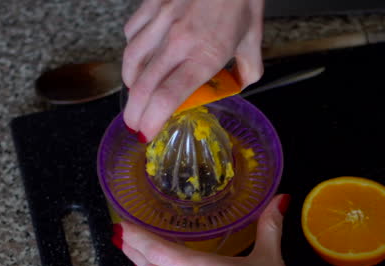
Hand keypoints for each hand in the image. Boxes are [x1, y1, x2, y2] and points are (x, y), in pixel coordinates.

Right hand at [121, 0, 264, 141]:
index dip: (151, 120)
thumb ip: (246, 70)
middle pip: (143, 86)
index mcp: (204, 55)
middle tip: (135, 125)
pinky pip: (132, 34)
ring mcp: (161, 21)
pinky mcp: (151, 5)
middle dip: (134, 113)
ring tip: (136, 95)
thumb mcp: (252, 40)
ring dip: (131, 85)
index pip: (168, 96)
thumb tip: (237, 84)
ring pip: (132, 61)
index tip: (146, 134)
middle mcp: (178, 40)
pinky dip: (133, 52)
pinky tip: (140, 58)